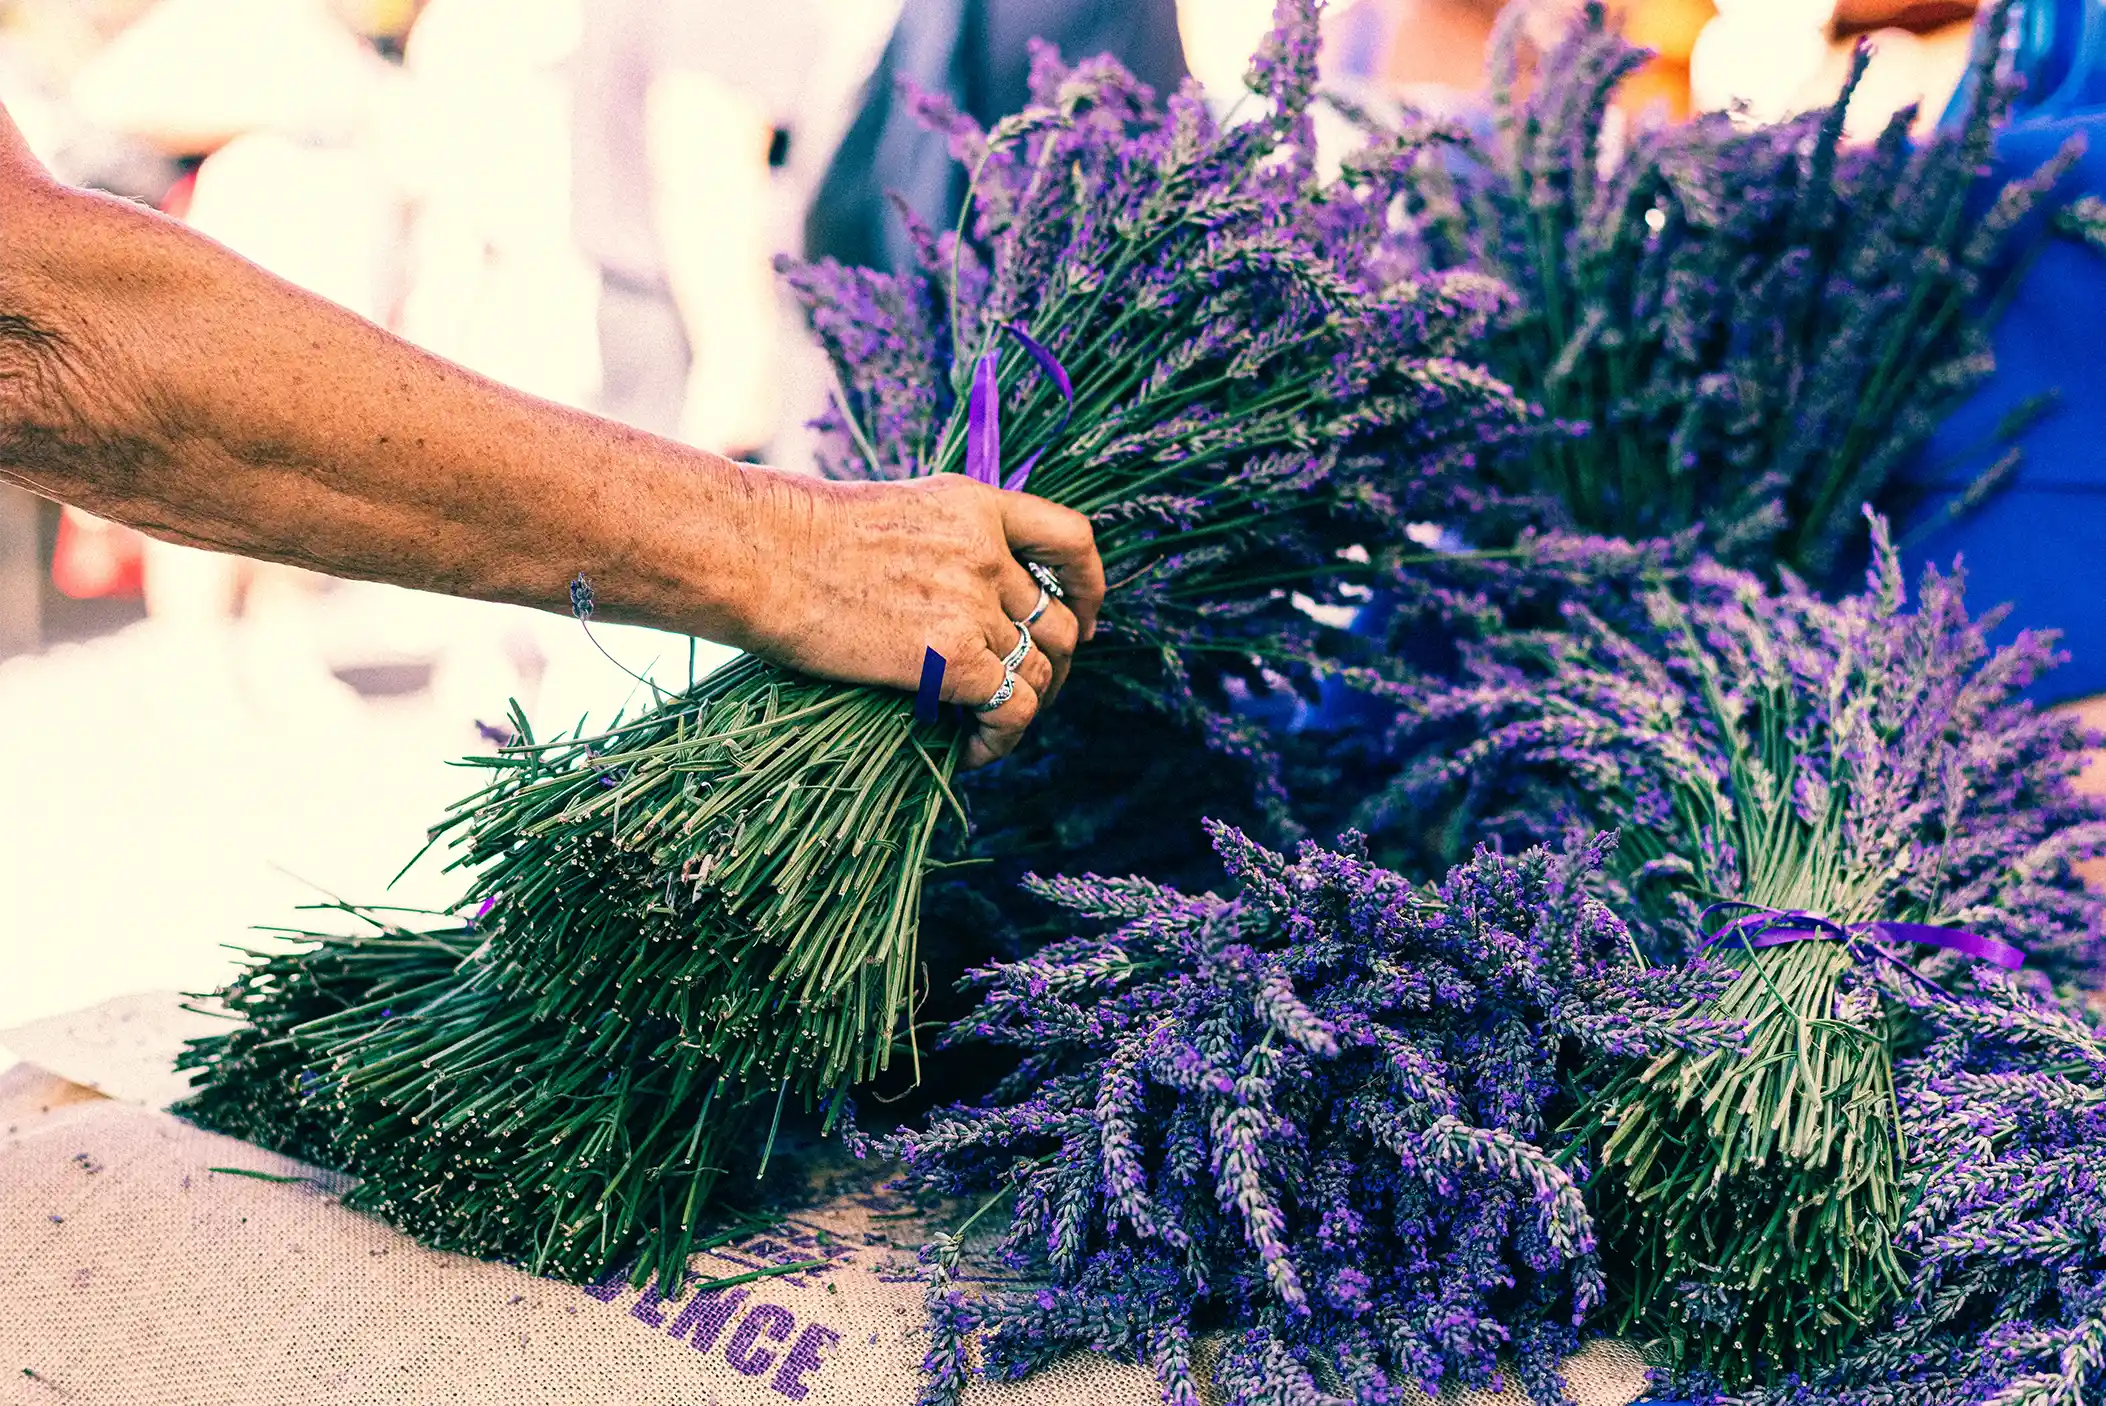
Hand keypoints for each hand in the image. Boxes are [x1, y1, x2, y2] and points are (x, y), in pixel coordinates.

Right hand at [730, 468, 1104, 767]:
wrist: (758, 555)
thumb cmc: (794, 542)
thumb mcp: (890, 516)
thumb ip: (941, 549)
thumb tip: (960, 604)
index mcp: (974, 507)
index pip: (1069, 538)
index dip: (1090, 586)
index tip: (1084, 619)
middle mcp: (987, 551)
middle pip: (1058, 622)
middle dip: (1054, 666)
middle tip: (1027, 695)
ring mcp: (974, 603)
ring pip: (1040, 672)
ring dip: (1026, 709)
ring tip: (988, 730)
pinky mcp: (954, 656)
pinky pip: (1011, 710)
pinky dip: (999, 739)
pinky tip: (967, 750)